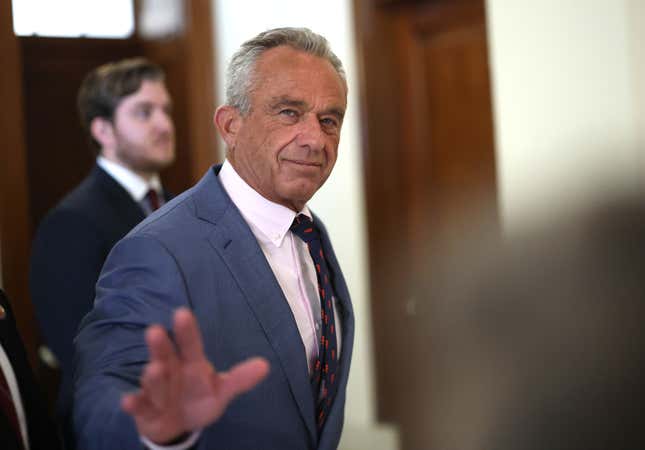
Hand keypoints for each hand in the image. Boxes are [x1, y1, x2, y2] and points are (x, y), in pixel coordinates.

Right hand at [121, 308, 269, 444]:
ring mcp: (156, 389)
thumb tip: (265, 365)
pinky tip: (128, 401)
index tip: (181, 313)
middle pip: (166, 356)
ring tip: (154, 369)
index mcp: (192, 364)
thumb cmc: (200, 398)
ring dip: (152, 376)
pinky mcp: (145, 408)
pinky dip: (133, 403)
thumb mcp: (222, 390)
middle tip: (155, 331)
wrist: (176, 424)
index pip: (190, 345)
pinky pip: (139, 405)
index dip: (187, 331)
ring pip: (153, 381)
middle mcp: (171, 371)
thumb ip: (240, 379)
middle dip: (161, 346)